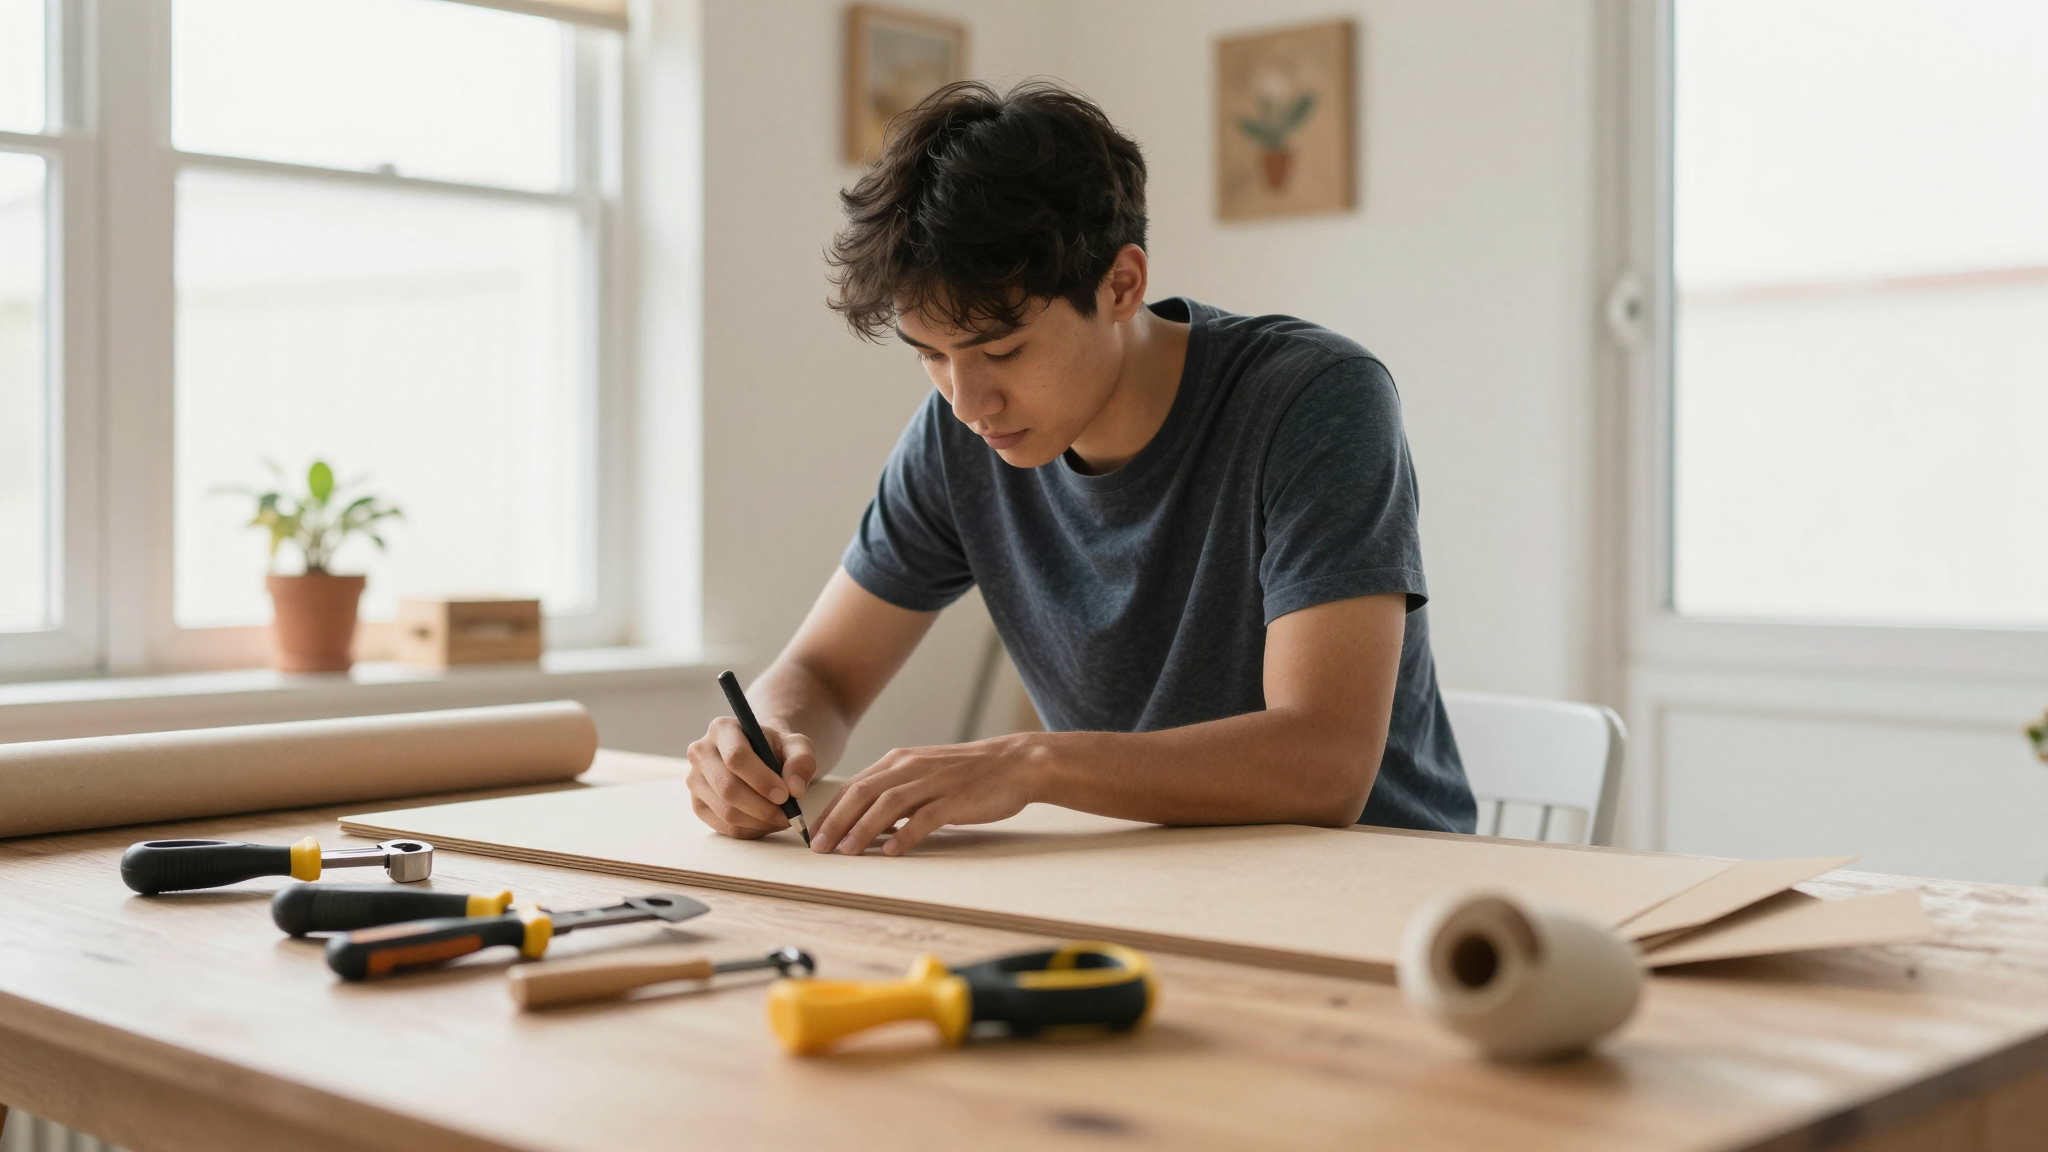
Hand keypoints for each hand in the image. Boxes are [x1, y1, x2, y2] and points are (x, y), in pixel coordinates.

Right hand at [686, 716, 817, 838]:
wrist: (760, 758)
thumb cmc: (777, 749)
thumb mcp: (797, 746)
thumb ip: (801, 761)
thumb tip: (794, 789)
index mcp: (722, 729)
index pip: (736, 758)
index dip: (762, 780)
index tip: (785, 795)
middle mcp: (701, 752)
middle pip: (728, 788)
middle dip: (762, 807)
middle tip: (787, 814)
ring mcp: (695, 780)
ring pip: (726, 812)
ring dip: (759, 822)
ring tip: (782, 818)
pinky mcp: (698, 804)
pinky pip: (724, 827)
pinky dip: (751, 830)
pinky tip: (767, 822)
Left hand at [810, 733, 1047, 855]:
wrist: (1014, 763)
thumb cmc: (968, 773)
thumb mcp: (925, 775)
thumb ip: (897, 794)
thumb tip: (868, 824)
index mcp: (900, 761)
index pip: (854, 786)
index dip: (831, 811)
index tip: (812, 834)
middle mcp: (911, 767)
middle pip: (863, 792)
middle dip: (836, 821)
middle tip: (818, 847)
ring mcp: (934, 782)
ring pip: (887, 804)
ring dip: (863, 828)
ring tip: (846, 851)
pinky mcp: (955, 798)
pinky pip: (924, 817)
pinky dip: (904, 835)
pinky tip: (891, 851)